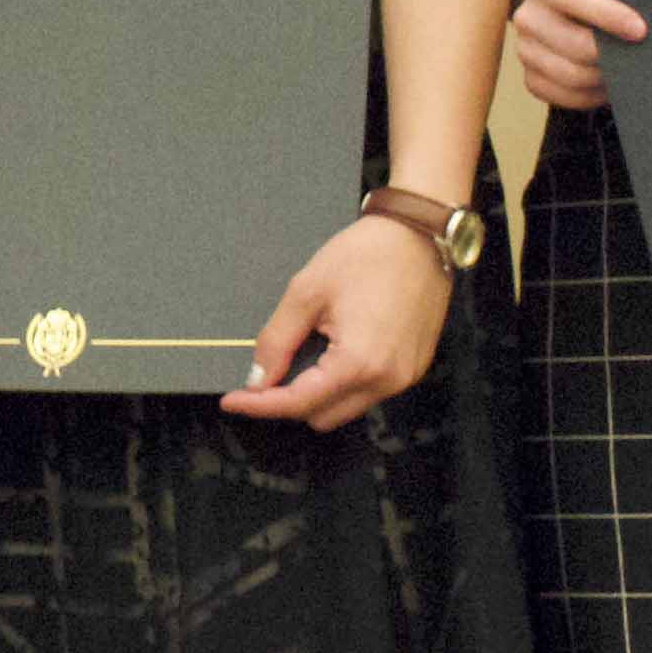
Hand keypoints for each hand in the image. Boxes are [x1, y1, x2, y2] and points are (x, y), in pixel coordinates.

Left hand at [225, 212, 446, 429]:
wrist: (418, 236)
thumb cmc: (366, 255)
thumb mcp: (306, 293)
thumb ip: (277, 342)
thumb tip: (258, 379)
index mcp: (357, 364)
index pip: (298, 403)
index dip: (260, 405)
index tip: (233, 400)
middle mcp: (385, 381)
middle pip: (322, 416)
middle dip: (291, 400)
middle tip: (270, 372)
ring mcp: (404, 378)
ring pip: (346, 409)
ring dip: (319, 393)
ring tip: (309, 352)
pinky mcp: (414, 369)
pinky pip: (369, 392)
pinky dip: (345, 382)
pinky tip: (336, 350)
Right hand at [508, 0, 644, 110]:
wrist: (567, 4)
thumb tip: (644, 22)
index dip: (607, 14)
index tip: (640, 30)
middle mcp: (528, 17)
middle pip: (573, 45)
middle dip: (612, 56)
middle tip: (642, 58)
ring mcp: (525, 50)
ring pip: (570, 76)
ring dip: (605, 78)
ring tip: (630, 72)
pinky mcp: (531, 77)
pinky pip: (564, 96)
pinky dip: (592, 95)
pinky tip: (609, 85)